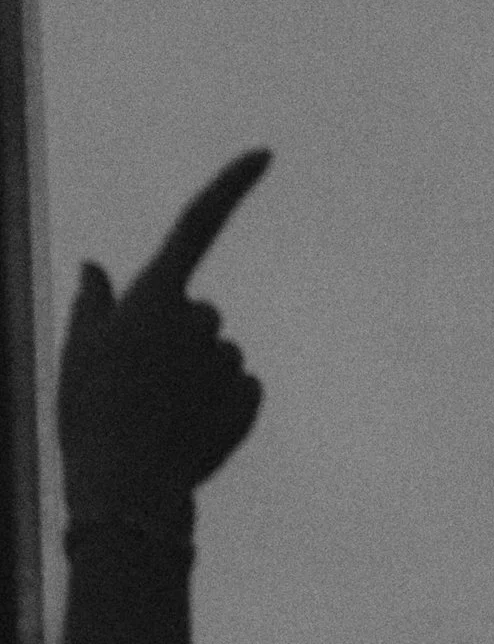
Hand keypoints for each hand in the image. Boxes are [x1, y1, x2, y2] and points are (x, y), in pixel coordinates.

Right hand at [56, 150, 270, 528]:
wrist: (128, 488)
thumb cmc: (90, 414)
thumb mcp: (77, 351)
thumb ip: (94, 303)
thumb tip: (97, 267)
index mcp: (156, 298)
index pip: (197, 224)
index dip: (232, 185)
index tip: (267, 154)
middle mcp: (201, 320)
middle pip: (199, 313)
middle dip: (178, 337)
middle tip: (137, 382)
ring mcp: (229, 360)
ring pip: (217, 355)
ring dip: (194, 375)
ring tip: (157, 414)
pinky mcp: (250, 399)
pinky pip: (238, 389)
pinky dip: (218, 406)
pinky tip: (186, 431)